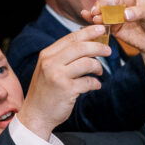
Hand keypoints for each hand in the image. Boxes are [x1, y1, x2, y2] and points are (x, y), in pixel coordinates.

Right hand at [17, 24, 109, 139]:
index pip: (71, 38)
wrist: (35, 115)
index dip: (89, 32)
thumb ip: (62, 56)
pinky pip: (88, 82)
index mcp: (47, 55)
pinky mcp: (66, 90)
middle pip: (80, 47)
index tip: (102, 29)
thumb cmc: (46, 91)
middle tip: (108, 51)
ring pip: (87, 63)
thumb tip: (86, 43)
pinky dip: (95, 83)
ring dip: (98, 67)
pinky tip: (95, 85)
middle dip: (98, 47)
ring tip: (100, 72)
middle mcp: (50, 63)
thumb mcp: (48, 69)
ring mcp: (58, 76)